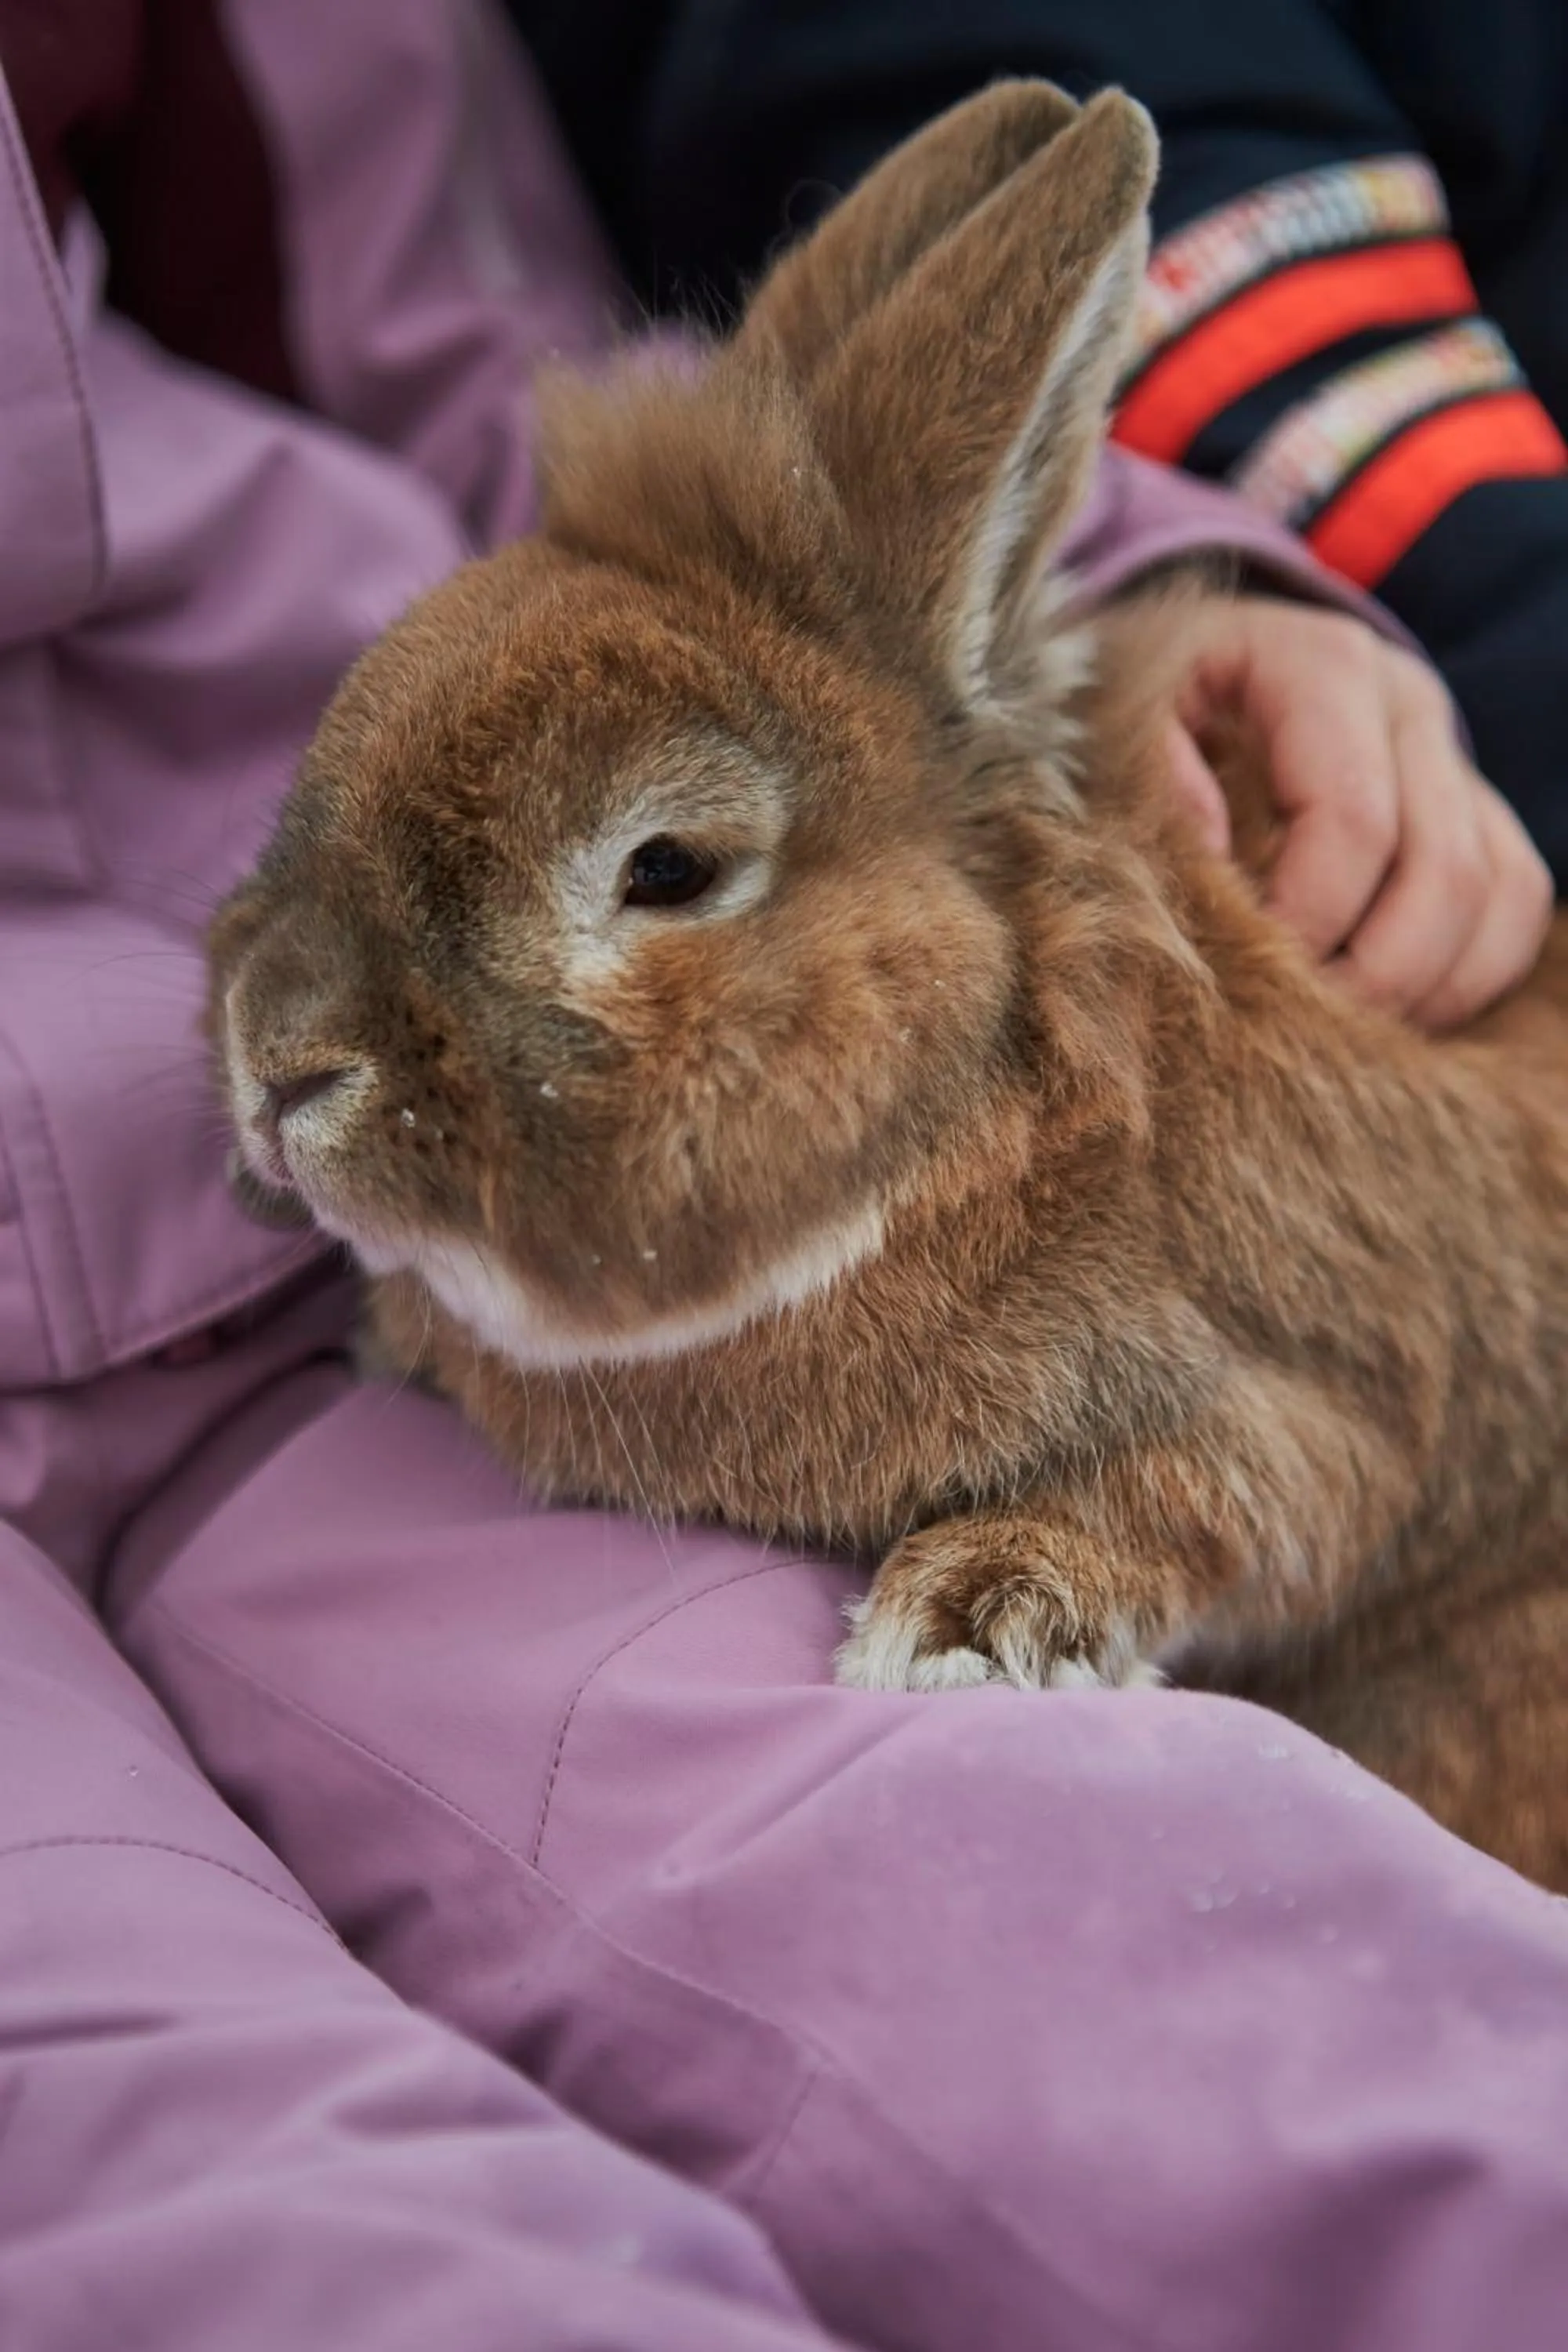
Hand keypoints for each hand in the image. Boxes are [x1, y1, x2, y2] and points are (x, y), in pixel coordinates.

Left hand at [1164, 599, 1553, 1029]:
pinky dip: (1465, 979)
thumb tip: (1211, 851)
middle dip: (1371, 974)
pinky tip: (1388, 1011)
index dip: (1308, 917)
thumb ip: (1155, 769)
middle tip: (1294, 1027)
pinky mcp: (1475, 813)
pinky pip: (1515, 909)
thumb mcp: (1121, 711)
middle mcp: (1409, 706)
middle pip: (1442, 870)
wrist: (1187, 672)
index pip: (1354, 818)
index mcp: (1324, 667)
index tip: (1244, 974)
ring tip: (1336, 1030)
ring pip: (1497, 895)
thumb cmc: (1147, 701)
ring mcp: (1454, 760)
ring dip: (1424, 987)